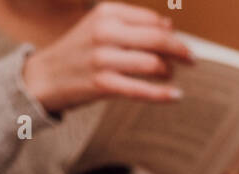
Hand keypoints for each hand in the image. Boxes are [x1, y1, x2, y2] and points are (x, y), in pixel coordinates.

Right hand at [22, 2, 194, 114]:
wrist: (45, 77)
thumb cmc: (78, 52)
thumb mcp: (100, 27)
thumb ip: (132, 23)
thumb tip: (168, 23)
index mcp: (107, 13)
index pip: (152, 20)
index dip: (173, 34)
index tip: (184, 45)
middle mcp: (105, 32)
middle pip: (158, 38)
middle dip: (181, 50)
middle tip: (193, 60)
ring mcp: (103, 58)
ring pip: (153, 63)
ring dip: (170, 72)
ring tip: (172, 76)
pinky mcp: (102, 84)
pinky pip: (141, 89)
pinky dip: (163, 94)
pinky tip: (176, 96)